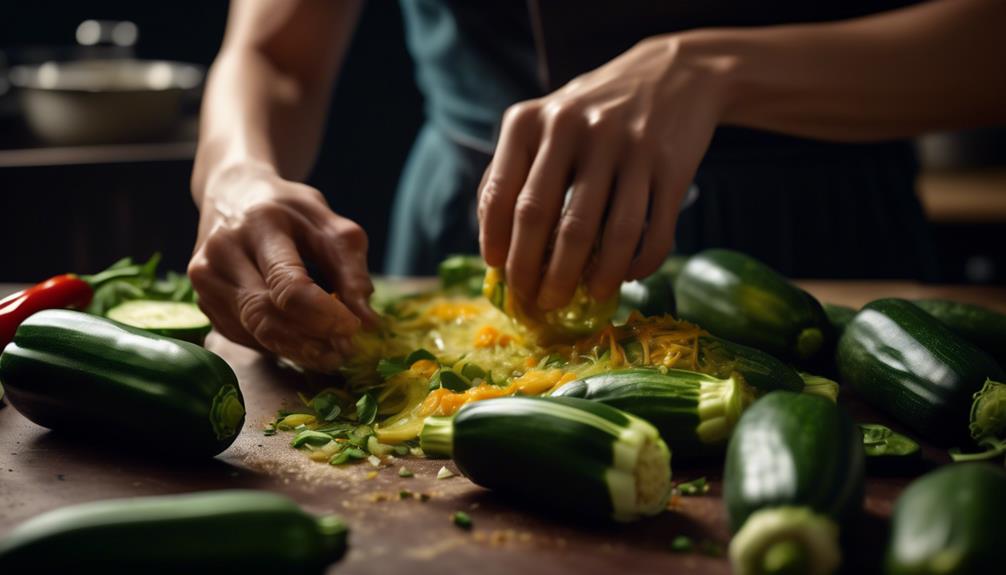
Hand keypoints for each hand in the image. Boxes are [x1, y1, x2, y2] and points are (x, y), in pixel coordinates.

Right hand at [188, 163, 378, 371]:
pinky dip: (277, 345)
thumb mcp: (329, 224)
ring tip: (331, 353)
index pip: (288, 284)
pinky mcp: (203, 302)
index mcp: (259, 224)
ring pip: (254, 332)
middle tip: (346, 351)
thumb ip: (351, 270)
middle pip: (266, 315)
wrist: (232, 194)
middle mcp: (222, 252)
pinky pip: (244, 336)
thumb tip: (368, 322)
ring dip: (297, 350)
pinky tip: (302, 341)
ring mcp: (205, 279)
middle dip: (311, 341)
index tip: (354, 329)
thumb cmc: (288, 210)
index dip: (324, 314)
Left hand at [478, 34, 729, 310]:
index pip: (501, 193)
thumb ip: (514, 169)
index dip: (496, 242)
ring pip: (603, 233)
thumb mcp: (545, 122)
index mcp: (531, 121)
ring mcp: (627, 146)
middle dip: (536, 273)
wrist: (675, 74)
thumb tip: (493, 246)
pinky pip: (652, 232)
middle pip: (545, 218)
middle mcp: (574, 128)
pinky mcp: (671, 166)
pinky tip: (626, 277)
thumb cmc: (594, 112)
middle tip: (538, 303)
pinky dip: (638, 265)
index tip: (499, 274)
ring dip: (590, 278)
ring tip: (582, 299)